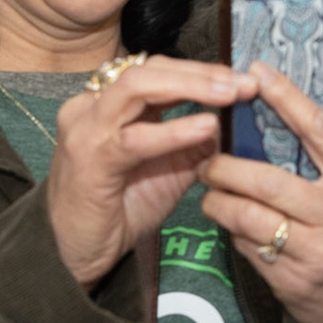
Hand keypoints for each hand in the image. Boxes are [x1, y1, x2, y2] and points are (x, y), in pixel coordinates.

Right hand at [46, 58, 257, 288]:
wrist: (79, 253)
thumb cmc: (120, 209)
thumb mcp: (168, 170)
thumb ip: (194, 144)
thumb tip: (228, 122)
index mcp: (111, 104)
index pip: (159, 70)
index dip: (202, 71)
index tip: (243, 80)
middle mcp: (93, 106)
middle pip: (149, 69)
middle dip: (201, 73)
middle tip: (244, 83)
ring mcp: (87, 129)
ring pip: (137, 87)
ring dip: (189, 87)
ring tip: (228, 95)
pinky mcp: (89, 159)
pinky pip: (134, 138)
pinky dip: (173, 130)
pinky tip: (205, 127)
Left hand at [200, 62, 322, 322]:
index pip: (320, 131)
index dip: (286, 99)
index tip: (257, 73)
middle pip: (269, 180)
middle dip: (228, 165)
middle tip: (206, 153)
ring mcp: (315, 251)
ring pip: (248, 216)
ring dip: (218, 198)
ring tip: (206, 183)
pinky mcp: (289, 279)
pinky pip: (246, 246)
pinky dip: (229, 228)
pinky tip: (226, 216)